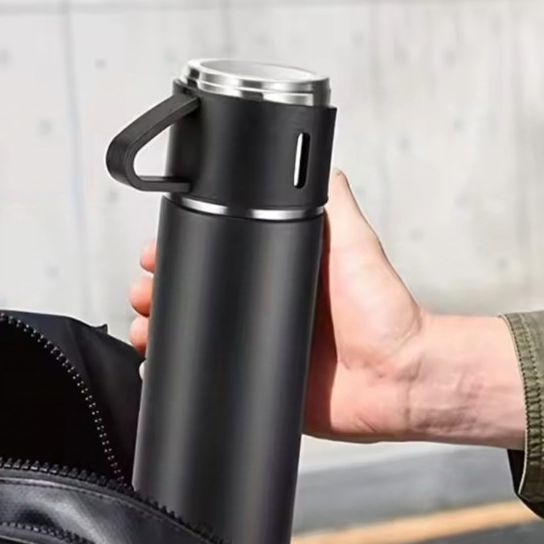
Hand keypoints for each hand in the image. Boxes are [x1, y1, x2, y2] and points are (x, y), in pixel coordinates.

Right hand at [129, 170, 524, 448]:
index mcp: (278, 276)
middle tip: (143, 291)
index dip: (183, 255)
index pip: (220, 258)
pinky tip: (160, 365)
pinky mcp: (261, 380)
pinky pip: (213, 376)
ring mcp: (258, 347)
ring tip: (143, 326)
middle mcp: (263, 309)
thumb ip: (334, 206)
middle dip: (160, 293)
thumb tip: (324, 163)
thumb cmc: (385, 313)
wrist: (400, 376)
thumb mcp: (355, 245)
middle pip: (198, 298)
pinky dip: (182, 372)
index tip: (155, 251)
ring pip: (197, 336)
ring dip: (162, 329)